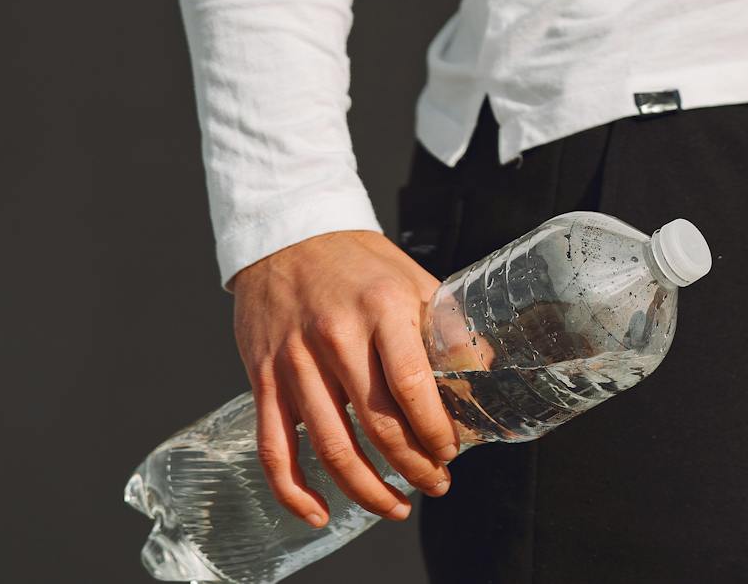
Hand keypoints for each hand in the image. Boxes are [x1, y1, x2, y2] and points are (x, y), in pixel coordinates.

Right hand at [231, 230, 460, 527]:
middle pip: (377, 424)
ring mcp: (294, 362)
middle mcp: (336, 337)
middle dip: (413, 467)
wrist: (287, 234)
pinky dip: (294, 490)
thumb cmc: (357, 261)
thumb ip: (445, 328)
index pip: (412, 386)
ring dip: (366, 489)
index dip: (435, 430)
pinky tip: (320, 512)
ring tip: (395, 506)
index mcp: (382, 309)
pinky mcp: (262, 378)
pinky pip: (275, 447)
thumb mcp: (412, 280)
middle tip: (435, 484)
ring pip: (331, 446)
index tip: (451, 451)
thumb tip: (485, 370)